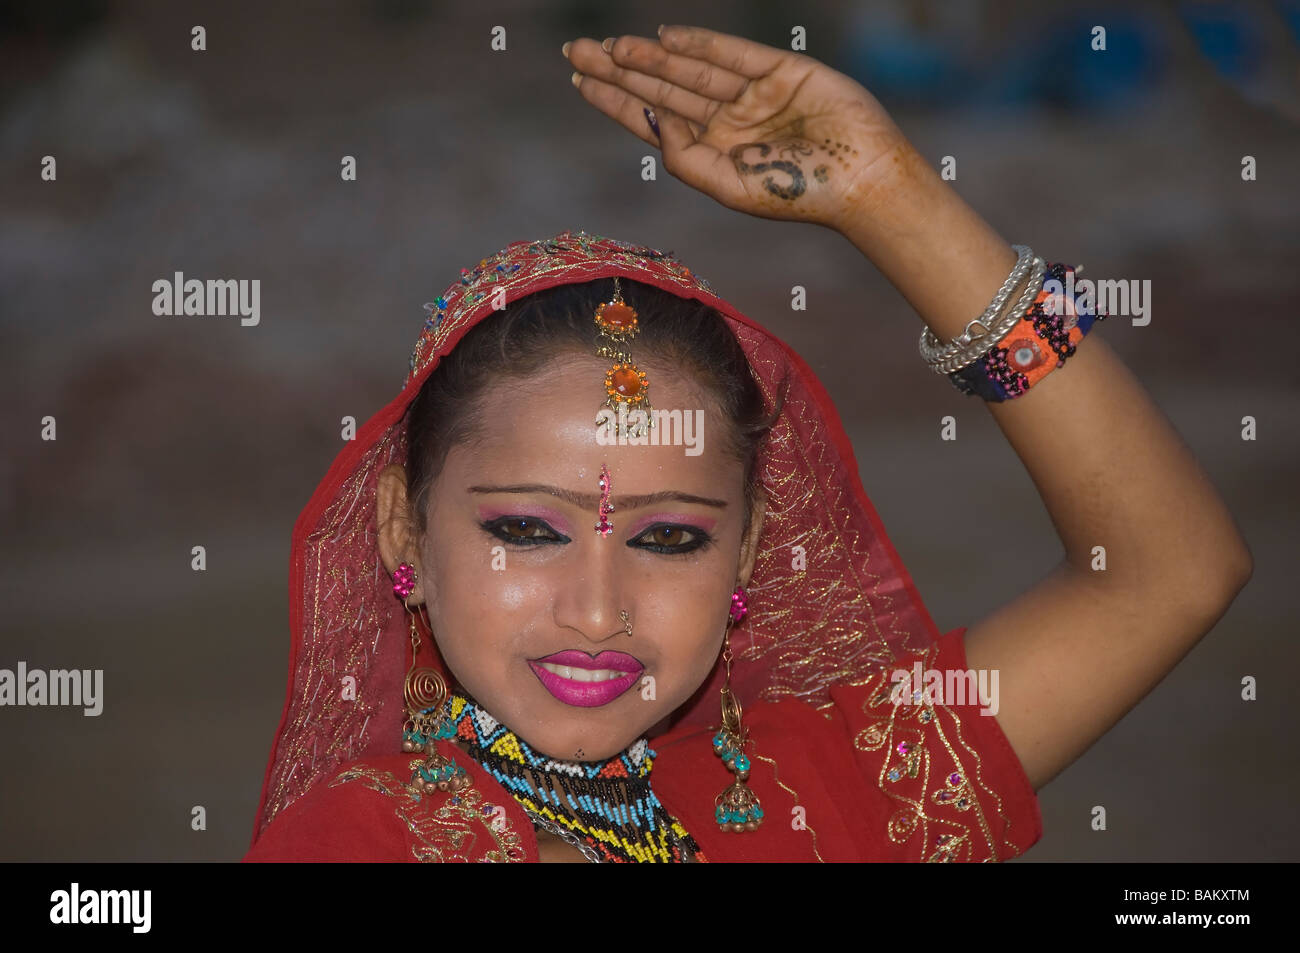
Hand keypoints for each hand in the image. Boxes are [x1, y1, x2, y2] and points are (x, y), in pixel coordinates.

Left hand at [563, 24, 917, 232]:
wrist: (860, 180)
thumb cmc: (796, 194)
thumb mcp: (728, 186)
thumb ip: (686, 158)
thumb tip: (653, 120)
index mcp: (713, 152)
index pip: (654, 121)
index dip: (617, 100)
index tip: (580, 82)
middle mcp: (728, 120)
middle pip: (662, 88)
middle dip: (619, 70)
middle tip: (576, 51)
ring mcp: (752, 94)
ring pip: (689, 70)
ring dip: (649, 57)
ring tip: (610, 46)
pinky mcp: (779, 70)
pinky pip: (730, 53)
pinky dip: (698, 43)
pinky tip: (662, 38)